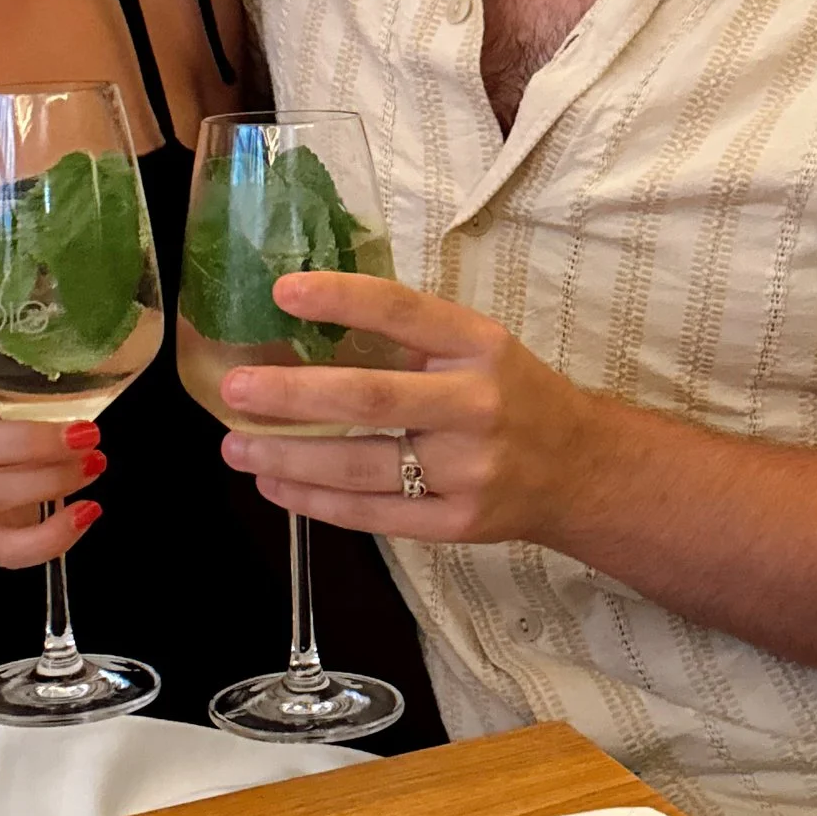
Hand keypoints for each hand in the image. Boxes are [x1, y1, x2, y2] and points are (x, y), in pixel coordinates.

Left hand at [216, 274, 599, 548]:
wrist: (582, 470)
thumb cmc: (512, 395)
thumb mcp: (480, 347)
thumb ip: (413, 338)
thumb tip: (308, 318)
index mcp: (480, 344)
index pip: (403, 311)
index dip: (341, 299)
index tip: (281, 292)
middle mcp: (477, 404)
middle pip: (371, 399)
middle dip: (293, 395)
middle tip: (234, 388)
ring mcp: (469, 470)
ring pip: (363, 467)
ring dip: (290, 456)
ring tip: (237, 445)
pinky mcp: (459, 523)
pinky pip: (375, 515)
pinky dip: (317, 501)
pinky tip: (276, 484)